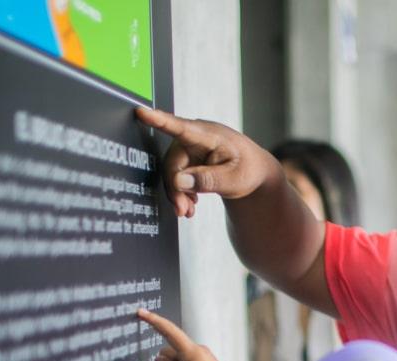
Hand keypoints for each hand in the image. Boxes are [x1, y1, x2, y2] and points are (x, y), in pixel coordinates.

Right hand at [135, 107, 279, 218]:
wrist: (255, 171)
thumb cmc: (249, 169)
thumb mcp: (234, 179)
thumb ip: (207, 179)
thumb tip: (178, 181)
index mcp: (209, 135)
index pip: (180, 127)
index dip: (159, 120)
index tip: (141, 112)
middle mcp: (195, 137)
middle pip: (173, 162)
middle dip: (175, 189)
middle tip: (183, 211)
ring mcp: (190, 147)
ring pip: (172, 172)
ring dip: (178, 193)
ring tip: (188, 211)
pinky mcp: (188, 158)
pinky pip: (176, 175)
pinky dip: (181, 191)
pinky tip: (190, 204)